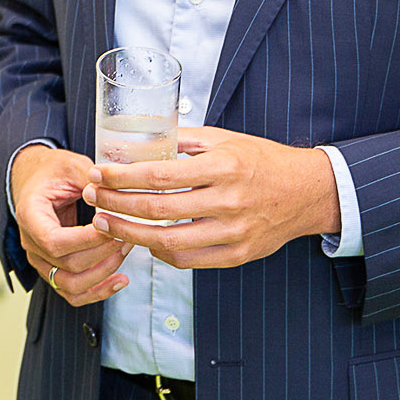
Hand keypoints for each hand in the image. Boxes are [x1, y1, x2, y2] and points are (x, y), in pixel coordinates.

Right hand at [10, 145, 130, 305]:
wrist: (37, 177)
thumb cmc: (53, 172)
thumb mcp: (71, 165)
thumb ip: (92, 180)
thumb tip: (116, 192)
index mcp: (29, 216)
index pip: (54, 241)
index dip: (87, 240)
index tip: (112, 228)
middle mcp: (31, 243)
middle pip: (67, 265)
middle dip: (104, 253)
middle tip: (127, 234)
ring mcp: (41, 260)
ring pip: (71, 285)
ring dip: (103, 272)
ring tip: (124, 250)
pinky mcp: (53, 269)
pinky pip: (73, 293)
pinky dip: (98, 291)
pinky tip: (120, 280)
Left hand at [84, 127, 340, 268]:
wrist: (307, 192)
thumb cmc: (262, 160)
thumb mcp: (225, 139)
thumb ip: (184, 140)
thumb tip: (140, 138)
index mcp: (222, 166)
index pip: (160, 175)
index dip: (122, 177)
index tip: (98, 173)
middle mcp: (227, 201)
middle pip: (158, 209)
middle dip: (116, 204)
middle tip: (92, 199)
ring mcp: (233, 232)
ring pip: (168, 241)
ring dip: (130, 234)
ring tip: (105, 223)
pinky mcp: (237, 254)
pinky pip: (188, 260)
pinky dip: (160, 253)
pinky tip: (143, 241)